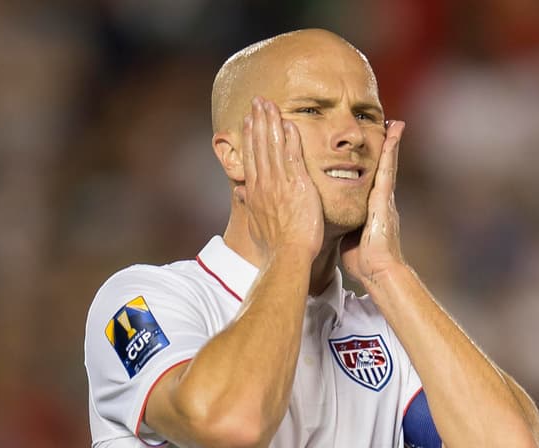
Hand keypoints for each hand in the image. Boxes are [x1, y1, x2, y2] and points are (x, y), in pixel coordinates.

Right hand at [235, 97, 323, 264]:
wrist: (288, 255)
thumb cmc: (275, 246)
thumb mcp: (255, 225)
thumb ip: (249, 206)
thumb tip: (241, 194)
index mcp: (255, 191)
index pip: (251, 157)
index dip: (250, 137)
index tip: (249, 121)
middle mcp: (264, 183)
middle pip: (259, 145)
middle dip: (258, 121)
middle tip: (257, 101)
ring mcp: (279, 183)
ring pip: (273, 146)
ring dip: (270, 122)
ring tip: (269, 104)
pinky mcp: (297, 186)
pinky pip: (292, 156)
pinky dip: (290, 139)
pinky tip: (288, 123)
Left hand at [340, 119, 406, 283]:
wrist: (380, 272)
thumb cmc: (365, 260)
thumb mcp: (351, 237)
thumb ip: (346, 224)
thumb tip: (333, 220)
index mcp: (373, 208)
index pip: (373, 179)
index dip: (374, 162)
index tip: (375, 145)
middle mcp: (382, 200)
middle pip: (384, 167)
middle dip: (388, 146)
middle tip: (392, 125)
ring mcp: (386, 199)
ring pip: (388, 165)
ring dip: (392, 144)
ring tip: (395, 124)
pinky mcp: (385, 200)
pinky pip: (387, 171)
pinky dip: (391, 153)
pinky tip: (392, 137)